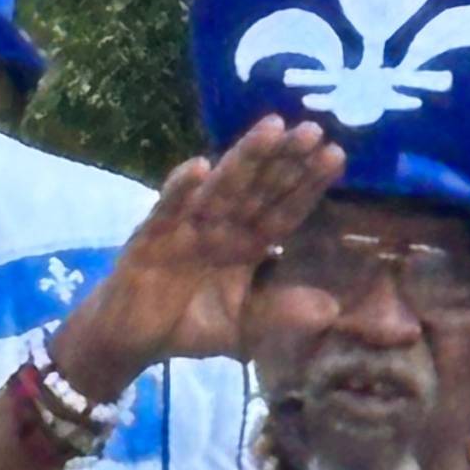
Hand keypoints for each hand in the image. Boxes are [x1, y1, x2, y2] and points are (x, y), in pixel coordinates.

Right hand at [62, 117, 343, 394]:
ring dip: (245, 159)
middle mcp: (223, 226)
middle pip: (258, 188)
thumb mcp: (244, 326)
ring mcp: (187, 225)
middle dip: (284, 160)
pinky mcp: (152, 236)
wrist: (135, 339)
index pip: (284, 208)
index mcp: (248, 243)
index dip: (308, 184)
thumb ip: (281, 313)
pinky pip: (168, 210)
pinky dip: (181, 190)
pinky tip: (199, 168)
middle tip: (312, 129)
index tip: (335, 155)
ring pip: (221, 188)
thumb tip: (331, 308)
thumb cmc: (192, 324)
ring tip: (271, 130)